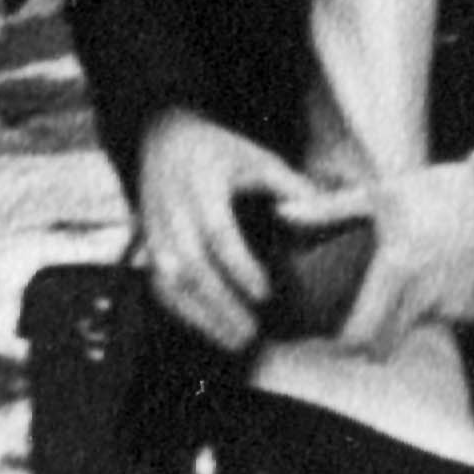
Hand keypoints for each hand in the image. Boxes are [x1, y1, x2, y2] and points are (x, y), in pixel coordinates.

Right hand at [135, 110, 311, 351]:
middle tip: (252, 332)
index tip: (265, 294)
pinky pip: (155, 279)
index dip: (239, 265)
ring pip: (167, 275)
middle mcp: (171, 204)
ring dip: (198, 313)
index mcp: (201, 181)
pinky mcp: (147, 238)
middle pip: (189, 261)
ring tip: (234, 340)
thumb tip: (327, 221)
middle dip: (220, 301)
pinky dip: (180, 308)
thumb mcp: (258, 158)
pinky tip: (207, 326)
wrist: (162, 134)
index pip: (217, 229)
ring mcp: (154, 223)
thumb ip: (293, 188)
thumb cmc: (219, 151)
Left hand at [335, 159, 473, 348]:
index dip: (342, 345)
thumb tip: (282, 214)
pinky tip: (430, 276)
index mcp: (399, 269)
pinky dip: (430, 306)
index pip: (365, 334)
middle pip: (387, 342)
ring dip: (401, 315)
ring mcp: (456, 308)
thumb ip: (328, 210)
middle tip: (350, 320)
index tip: (327, 340)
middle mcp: (429, 297)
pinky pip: (442, 318)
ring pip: (415, 327)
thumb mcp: (380, 194)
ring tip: (399, 280)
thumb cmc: (439, 192)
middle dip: (367, 338)